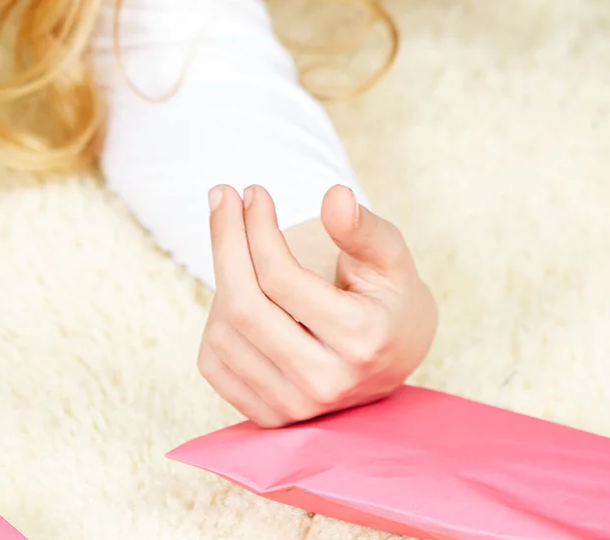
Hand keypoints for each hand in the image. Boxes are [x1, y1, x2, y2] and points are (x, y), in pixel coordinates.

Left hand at [198, 182, 437, 426]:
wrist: (395, 355)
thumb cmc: (389, 295)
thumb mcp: (390, 257)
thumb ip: (362, 228)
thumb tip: (334, 196)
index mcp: (361, 340)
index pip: (280, 277)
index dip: (256, 226)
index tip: (253, 192)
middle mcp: (327, 383)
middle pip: (243, 306)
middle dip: (225, 240)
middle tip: (224, 196)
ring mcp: (297, 407)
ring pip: (222, 334)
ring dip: (221, 277)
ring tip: (238, 245)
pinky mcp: (272, 417)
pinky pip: (214, 364)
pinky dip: (214, 321)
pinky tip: (235, 290)